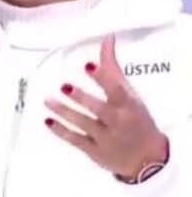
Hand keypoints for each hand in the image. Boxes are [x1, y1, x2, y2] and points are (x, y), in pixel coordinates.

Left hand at [44, 35, 168, 179]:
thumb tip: (107, 38)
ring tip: (48, 100)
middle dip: (82, 98)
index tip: (88, 66)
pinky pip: (76, 140)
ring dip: (65, 112)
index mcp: (129, 105)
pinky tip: (48, 120)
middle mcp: (118, 122)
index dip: (103, 78)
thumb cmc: (136, 118)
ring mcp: (106, 138)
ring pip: (83, 124)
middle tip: (64, 86)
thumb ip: (112, 68)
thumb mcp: (130, 94)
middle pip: (99, 109)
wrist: (148, 158)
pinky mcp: (95, 151)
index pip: (117, 90)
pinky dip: (61, 131)